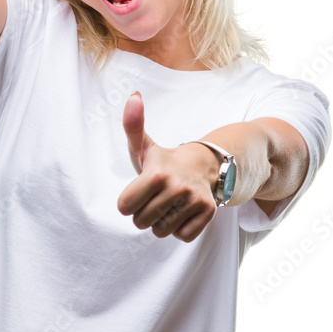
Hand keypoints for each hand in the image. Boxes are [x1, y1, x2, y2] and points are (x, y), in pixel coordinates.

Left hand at [117, 91, 219, 241]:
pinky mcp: (208, 213)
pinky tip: (183, 211)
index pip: (124, 207)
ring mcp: (194, 200)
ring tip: (169, 204)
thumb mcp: (144, 145)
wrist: (203, 165)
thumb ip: (132, 125)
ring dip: (161, 222)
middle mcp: (177, 187)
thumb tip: (133, 95)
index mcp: (156, 173)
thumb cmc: (164, 161)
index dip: (128, 201)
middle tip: (156, 197)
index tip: (139, 189)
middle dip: (144, 213)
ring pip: (161, 231)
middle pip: (141, 222)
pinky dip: (180, 229)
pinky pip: (182, 236)